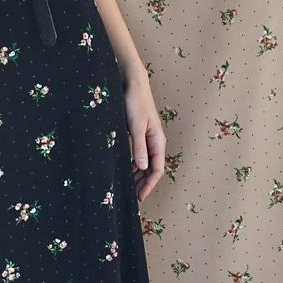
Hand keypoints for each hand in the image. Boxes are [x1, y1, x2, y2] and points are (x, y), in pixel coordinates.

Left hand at [124, 69, 164, 200]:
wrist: (132, 83)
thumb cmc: (135, 102)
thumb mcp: (135, 126)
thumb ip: (138, 147)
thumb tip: (142, 167)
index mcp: (158, 141)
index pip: (157, 169)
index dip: (149, 185)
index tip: (139, 197)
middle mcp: (154, 142)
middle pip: (152, 169)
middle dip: (143, 184)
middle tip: (131, 198)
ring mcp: (147, 138)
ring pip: (145, 163)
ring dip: (137, 176)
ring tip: (127, 188)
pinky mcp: (138, 134)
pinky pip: (138, 155)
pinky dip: (133, 165)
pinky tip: (124, 170)